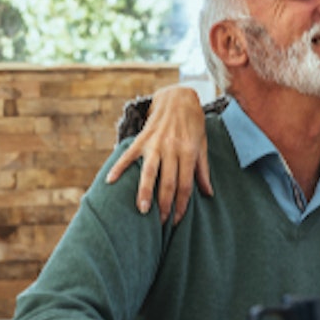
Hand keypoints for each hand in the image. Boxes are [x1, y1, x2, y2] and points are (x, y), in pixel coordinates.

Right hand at [106, 85, 212, 223]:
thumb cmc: (193, 123)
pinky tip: (110, 181)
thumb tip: (208, 193)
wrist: (178, 96)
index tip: (176, 220)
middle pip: (168, 182)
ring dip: (145, 192)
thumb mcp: (202, 144)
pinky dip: (119, 167)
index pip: (185, 184)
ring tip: (142, 210)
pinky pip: (129, 155)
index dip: (181, 204)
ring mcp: (155, 143)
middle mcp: (172, 148)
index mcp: (188, 152)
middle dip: (165, 205)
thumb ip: (202, 170)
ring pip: (150, 172)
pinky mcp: (142, 138)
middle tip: (160, 223)